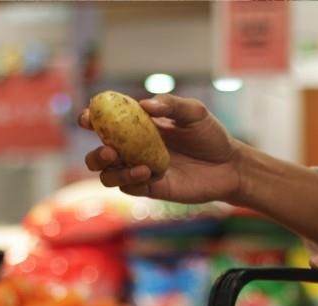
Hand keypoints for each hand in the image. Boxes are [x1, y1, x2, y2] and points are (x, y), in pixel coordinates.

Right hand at [80, 94, 242, 203]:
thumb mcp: (194, 112)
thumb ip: (170, 104)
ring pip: (109, 176)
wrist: (230, 165)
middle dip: (96, 154)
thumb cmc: (211, 135)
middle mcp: (133, 150)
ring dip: (113, 172)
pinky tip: (149, 173)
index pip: (105, 124)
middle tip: (110, 150)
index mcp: (137, 127)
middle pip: (98, 155)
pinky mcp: (151, 189)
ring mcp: (140, 171)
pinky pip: (129, 189)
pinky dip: (132, 181)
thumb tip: (144, 104)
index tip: (87, 119)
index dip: (90, 120)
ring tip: (137, 165)